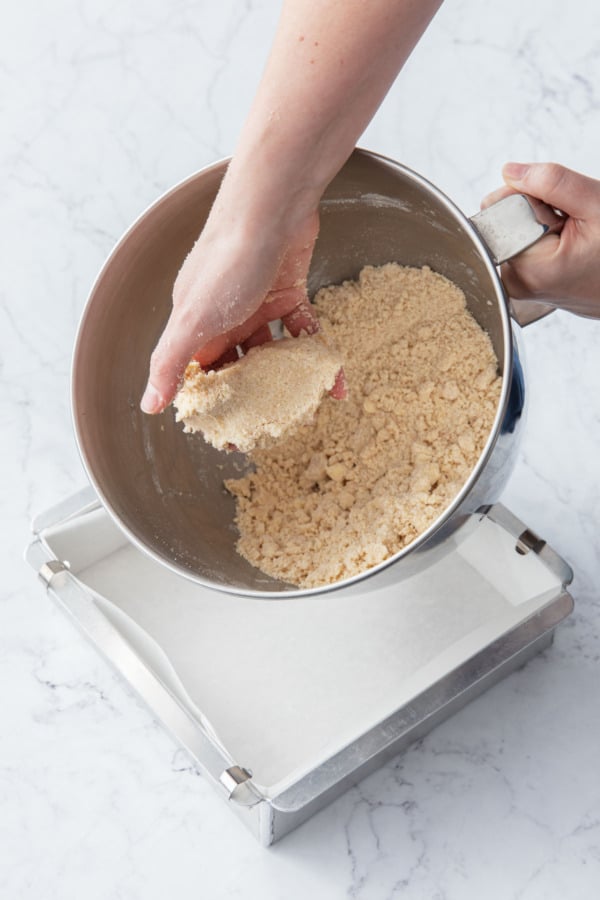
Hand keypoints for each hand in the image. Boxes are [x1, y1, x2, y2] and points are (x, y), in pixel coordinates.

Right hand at [141, 206, 344, 413]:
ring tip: (305, 410)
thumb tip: (149, 405)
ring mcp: (258, 305)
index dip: (211, 406)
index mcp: (196, 324)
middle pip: (237, 367)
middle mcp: (224, 316)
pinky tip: (335, 382)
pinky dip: (319, 356)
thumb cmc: (228, 259)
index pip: (198, 374)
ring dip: (287, 380)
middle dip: (252, 399)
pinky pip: (304, 334)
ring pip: (272, 353)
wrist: (272, 206)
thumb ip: (170, 362)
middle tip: (269, 430)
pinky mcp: (290, 292)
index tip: (227, 437)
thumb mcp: (194, 319)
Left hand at [482, 162, 599, 318]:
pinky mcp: (526, 283)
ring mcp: (520, 286)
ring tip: (572, 236)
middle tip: (569, 223)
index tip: (560, 211)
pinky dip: (542, 236)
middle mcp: (517, 282)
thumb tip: (511, 172)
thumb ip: (552, 183)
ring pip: (513, 230)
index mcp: (528, 268)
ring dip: (541, 222)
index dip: (531, 196)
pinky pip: (522, 245)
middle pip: (503, 218)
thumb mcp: (595, 205)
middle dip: (535, 209)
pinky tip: (566, 245)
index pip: (499, 207)